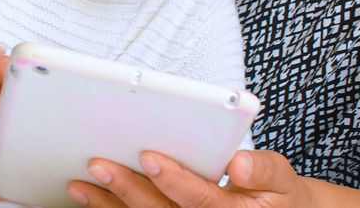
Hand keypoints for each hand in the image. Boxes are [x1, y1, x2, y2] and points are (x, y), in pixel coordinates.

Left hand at [65, 150, 314, 207]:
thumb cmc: (275, 194)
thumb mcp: (282, 180)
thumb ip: (264, 171)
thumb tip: (239, 164)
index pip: (200, 200)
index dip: (174, 180)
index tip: (149, 156)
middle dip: (127, 188)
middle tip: (98, 163)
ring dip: (107, 205)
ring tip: (78, 184)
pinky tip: (86, 199)